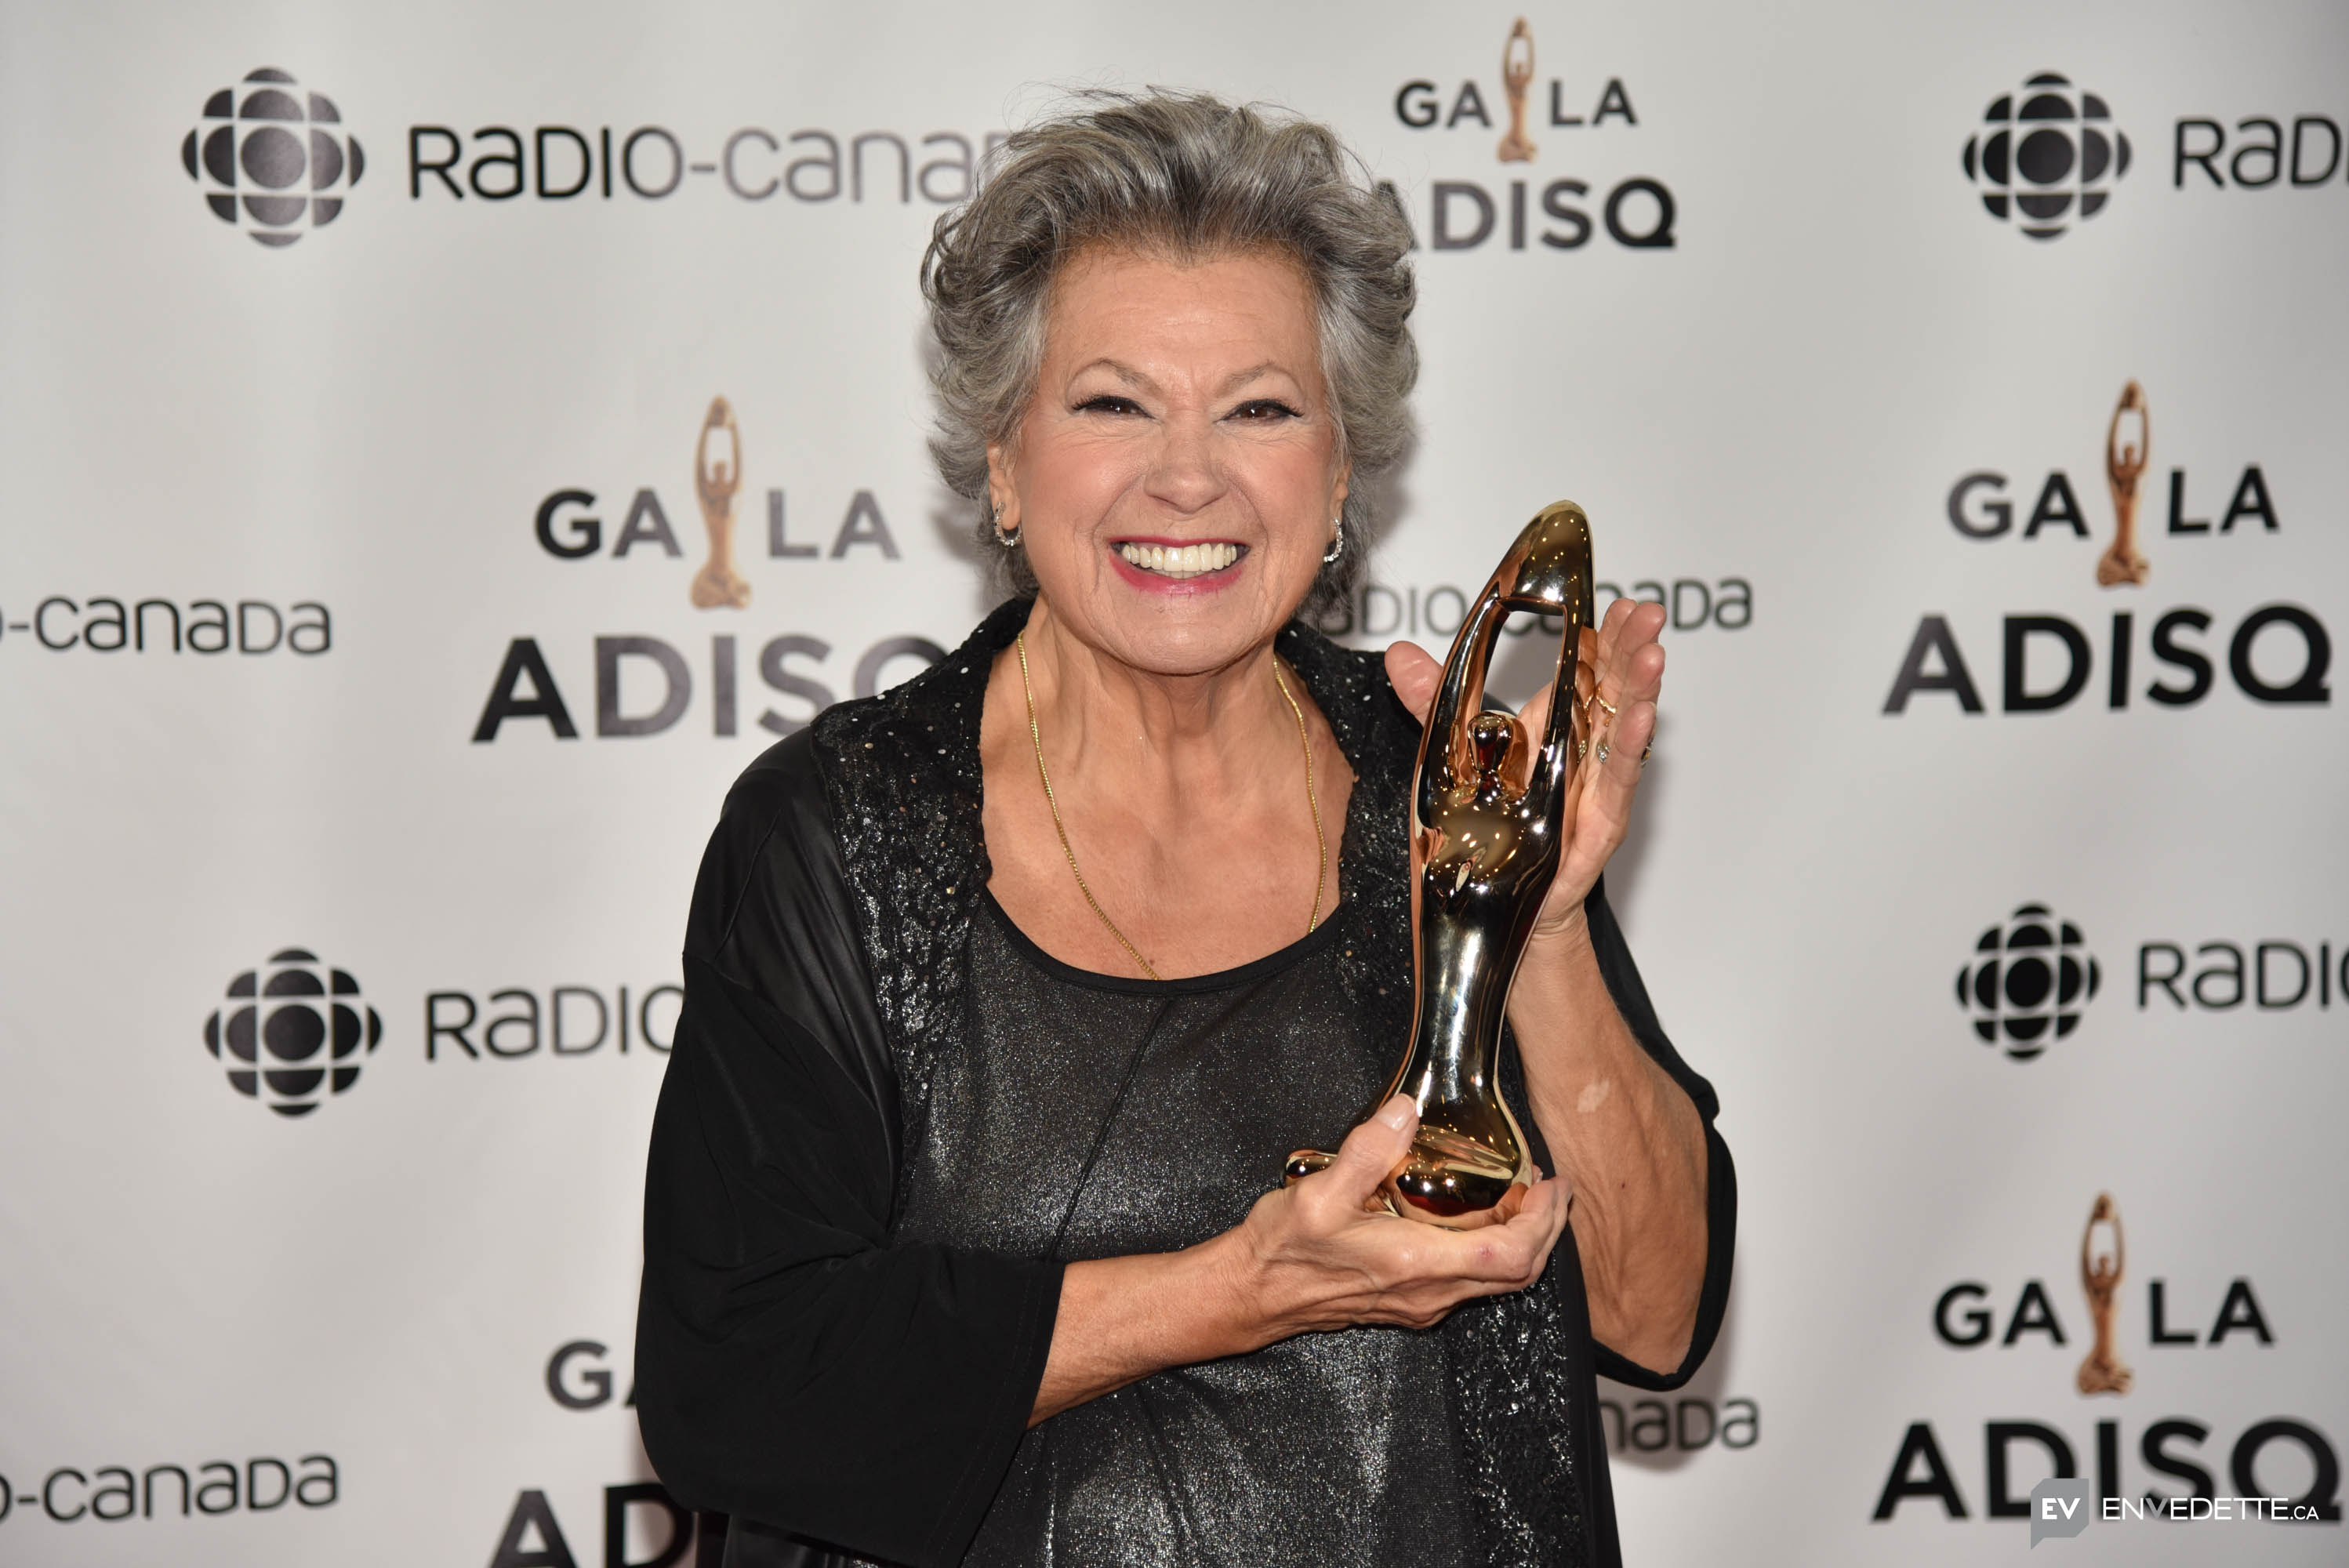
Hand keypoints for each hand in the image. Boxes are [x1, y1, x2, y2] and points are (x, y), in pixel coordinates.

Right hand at [1220, 1096, 1569, 1340]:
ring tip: (1521, 1198)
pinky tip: (1475, 1219)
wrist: (1252, 1295)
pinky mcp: (1408, 1303)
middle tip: (1551, 1189)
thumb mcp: (1318, 1194)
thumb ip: (1366, 1152)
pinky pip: (1470, 1282)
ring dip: (1520, 1242)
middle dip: (1545, 1230)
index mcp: (1416, 1264)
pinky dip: (1490, 1251)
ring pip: (1495, 1281)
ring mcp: (1420, 1303)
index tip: (1553, 1185)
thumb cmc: (1282, 1252)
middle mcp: (1427, 1292)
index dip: (1544, 1222)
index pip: (1511, 1256)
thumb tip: (1405, 1113)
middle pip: (1517, 1274)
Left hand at [1384, 597, 1665, 939]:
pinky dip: (1627, 751)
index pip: (1587, 667)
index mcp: (1551, 722)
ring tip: (1653, 654)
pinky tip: (1639, 721)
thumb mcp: (1449, 750)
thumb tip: (1398, 653)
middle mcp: (1579, 748)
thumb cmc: (1481, 825)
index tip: (1617, 603)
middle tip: (1645, 614)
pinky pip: (1614, 784)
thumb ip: (1432, 699)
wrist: (1491, 899)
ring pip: (1621, 730)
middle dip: (1630, 649)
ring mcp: (1591, 785)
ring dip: (1640, 691)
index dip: (1604, 635)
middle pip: (1612, 689)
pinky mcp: (1596, 825)